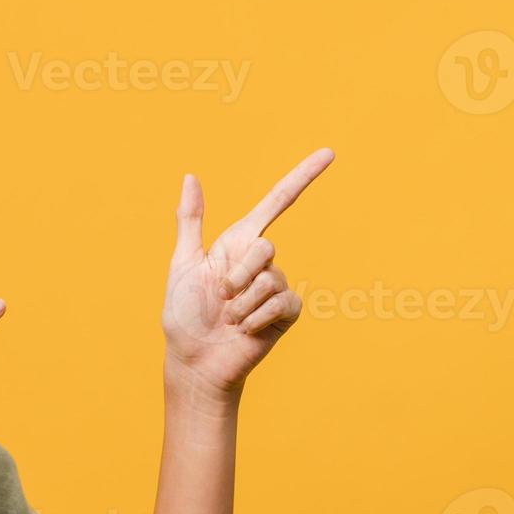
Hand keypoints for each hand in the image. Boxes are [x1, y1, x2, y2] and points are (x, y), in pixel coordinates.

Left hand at [161, 147, 333, 399]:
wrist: (195, 360)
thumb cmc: (184, 314)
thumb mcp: (184, 263)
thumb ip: (190, 220)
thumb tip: (190, 176)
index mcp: (238, 244)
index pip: (277, 203)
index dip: (303, 177)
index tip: (330, 153)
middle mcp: (261, 262)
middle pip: (266, 246)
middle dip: (237, 274)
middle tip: (221, 296)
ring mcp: (277, 287)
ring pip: (270, 279)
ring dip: (242, 303)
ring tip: (230, 318)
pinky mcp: (287, 313)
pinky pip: (283, 302)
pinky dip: (257, 318)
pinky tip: (244, 330)